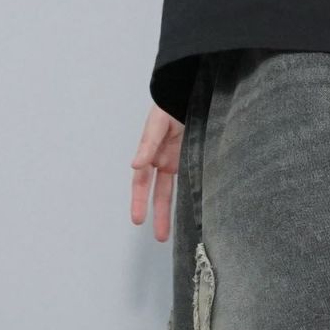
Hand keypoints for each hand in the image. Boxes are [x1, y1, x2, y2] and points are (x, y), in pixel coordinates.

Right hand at [130, 103, 184, 242]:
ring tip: (172, 233)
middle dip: (158, 214)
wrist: (188, 91)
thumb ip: (148, 144)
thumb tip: (135, 164)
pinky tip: (193, 212)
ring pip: (173, 191)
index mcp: (151, 152)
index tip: (138, 220)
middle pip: (158, 192)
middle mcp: (162, 159)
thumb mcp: (158, 123)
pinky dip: (189, 196)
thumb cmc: (170, 103)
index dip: (139, 200)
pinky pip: (189, 182)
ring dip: (171, 211)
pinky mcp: (193, 158)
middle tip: (159, 238)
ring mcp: (178, 161)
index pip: (142, 182)